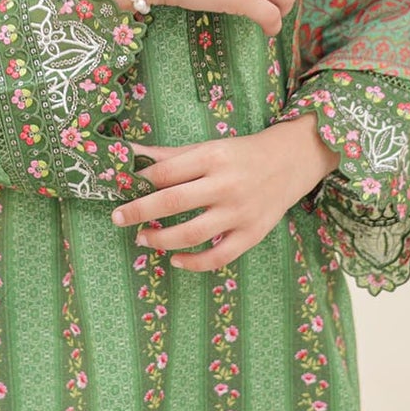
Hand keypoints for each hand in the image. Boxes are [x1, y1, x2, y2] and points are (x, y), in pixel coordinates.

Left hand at [108, 117, 339, 270]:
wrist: (291, 160)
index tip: (120, 188)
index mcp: (212, 157)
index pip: (166, 172)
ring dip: (162, 239)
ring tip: (142, 238)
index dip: (139, 182)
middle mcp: (226, 184)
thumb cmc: (241, 154)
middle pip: (174, 201)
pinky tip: (175, 259)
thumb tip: (132, 155)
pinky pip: (219, 256)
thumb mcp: (208, 148)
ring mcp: (240, 212)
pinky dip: (194, 263)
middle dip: (139, 211)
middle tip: (117, 218)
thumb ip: (170, 156)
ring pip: (193, 233)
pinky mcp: (253, 234)